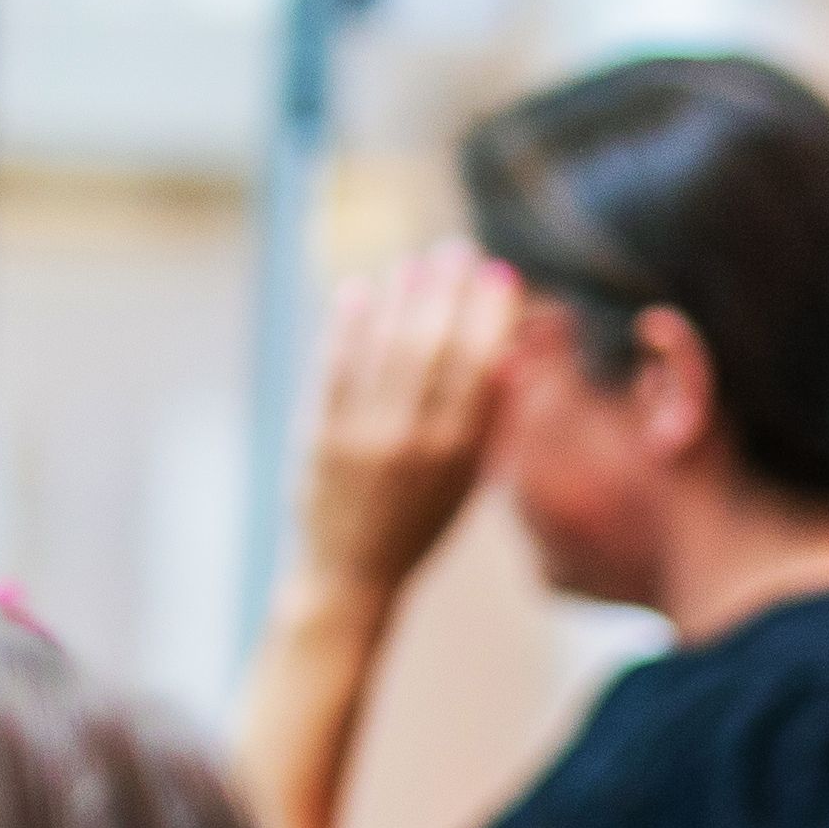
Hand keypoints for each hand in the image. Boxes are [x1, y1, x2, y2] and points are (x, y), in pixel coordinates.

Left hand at [293, 247, 519, 609]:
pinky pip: (334, 369)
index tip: (499, 274)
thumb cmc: (419, 527)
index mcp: (458, 453)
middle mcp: (413, 439)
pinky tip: (358, 291)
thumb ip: (489, 422)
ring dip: (401, 298)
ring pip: (385, 349)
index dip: (490, 314)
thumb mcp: (469, 483)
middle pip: (433, 346)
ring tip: (414, 262)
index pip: (479, 365)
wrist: (351, 577)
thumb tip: (509, 354)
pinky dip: (346, 327)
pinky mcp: (319, 435)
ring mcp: (362, 435)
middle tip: (457, 251)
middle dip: (448, 291)